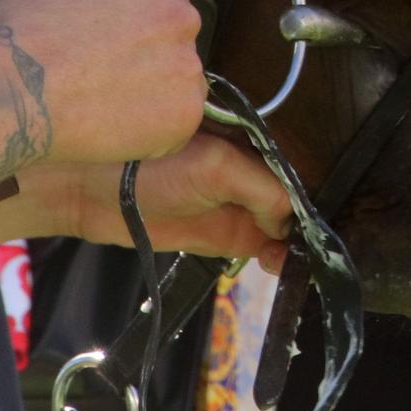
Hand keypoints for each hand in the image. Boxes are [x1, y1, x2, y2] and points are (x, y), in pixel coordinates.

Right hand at [0, 0, 203, 165]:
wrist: (12, 94)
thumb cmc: (13, 38)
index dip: (126, 22)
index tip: (105, 42)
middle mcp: (180, 15)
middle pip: (171, 36)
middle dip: (145, 54)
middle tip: (106, 76)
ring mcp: (187, 66)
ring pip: (177, 81)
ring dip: (150, 93)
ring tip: (105, 108)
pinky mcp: (185, 113)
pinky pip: (175, 124)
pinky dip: (151, 132)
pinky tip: (114, 131)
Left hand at [66, 131, 293, 271]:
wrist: (95, 193)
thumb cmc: (150, 168)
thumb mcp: (216, 167)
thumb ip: (260, 187)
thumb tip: (288, 221)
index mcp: (251, 146)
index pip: (293, 173)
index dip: (307, 198)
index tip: (315, 225)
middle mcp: (248, 174)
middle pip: (291, 202)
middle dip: (303, 225)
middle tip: (307, 249)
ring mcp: (235, 205)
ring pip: (279, 228)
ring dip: (291, 245)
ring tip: (289, 260)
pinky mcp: (221, 235)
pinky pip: (259, 247)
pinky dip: (274, 257)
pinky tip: (277, 264)